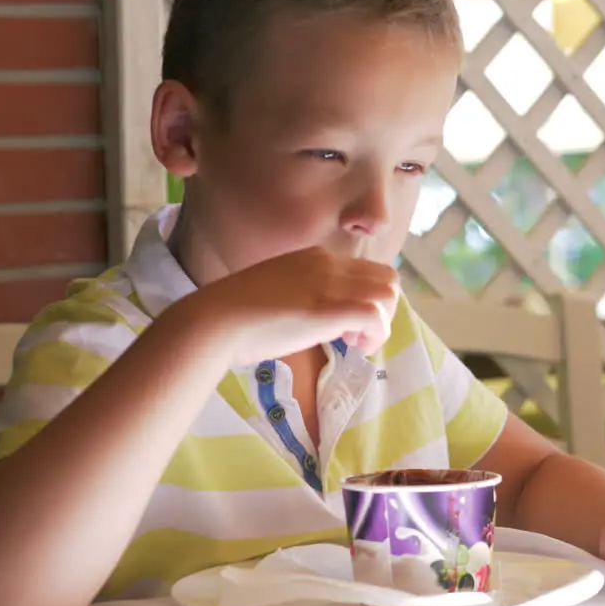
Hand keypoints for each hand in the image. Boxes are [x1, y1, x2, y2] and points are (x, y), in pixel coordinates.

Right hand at [192, 246, 399, 365]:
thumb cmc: (234, 314)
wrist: (215, 320)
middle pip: (386, 278)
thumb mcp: (274, 292)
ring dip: (381, 321)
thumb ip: (298, 295)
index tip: (347, 325)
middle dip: (382, 309)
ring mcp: (331, 284)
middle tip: (357, 335)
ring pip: (389, 294)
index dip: (365, 299)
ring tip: (355, 342)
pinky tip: (354, 348)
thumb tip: (309, 317)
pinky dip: (375, 334)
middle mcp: (328, 264)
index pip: (364, 270)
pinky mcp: (331, 309)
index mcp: (314, 257)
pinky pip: (377, 317)